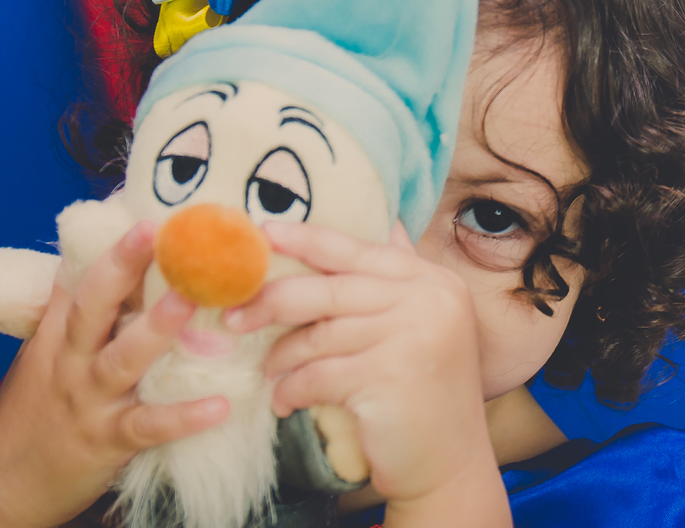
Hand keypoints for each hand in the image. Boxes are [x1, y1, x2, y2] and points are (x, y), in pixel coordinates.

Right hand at [0, 221, 229, 527]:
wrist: (2, 488)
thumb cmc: (35, 413)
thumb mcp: (45, 355)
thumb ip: (75, 311)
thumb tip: (102, 255)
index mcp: (57, 335)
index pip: (77, 278)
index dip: (104, 241)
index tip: (138, 205)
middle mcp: (70, 361)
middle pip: (92, 305)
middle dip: (122, 265)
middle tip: (156, 230)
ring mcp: (89, 401)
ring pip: (122, 359)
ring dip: (156, 329)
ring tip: (191, 300)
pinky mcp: (107, 442)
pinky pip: (148, 426)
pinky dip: (183, 417)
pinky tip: (219, 405)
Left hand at [224, 221, 509, 526]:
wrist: (450, 464)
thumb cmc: (423, 393)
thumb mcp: (422, 324)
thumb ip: (398, 279)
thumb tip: (387, 220)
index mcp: (432, 280)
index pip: (357, 250)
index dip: (306, 240)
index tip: (263, 236)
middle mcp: (428, 300)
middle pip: (328, 290)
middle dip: (272, 301)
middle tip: (234, 316)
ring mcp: (411, 337)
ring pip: (318, 335)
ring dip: (282, 356)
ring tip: (269, 371)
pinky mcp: (388, 379)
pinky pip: (317, 375)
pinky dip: (292, 388)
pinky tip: (285, 401)